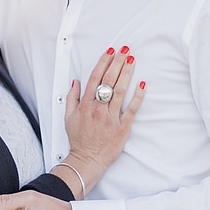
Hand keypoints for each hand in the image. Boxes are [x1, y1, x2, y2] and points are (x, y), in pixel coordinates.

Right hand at [58, 46, 144, 194]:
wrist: (87, 160)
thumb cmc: (79, 141)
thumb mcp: (68, 118)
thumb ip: (72, 98)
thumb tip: (75, 82)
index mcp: (85, 105)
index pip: (95, 78)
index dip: (103, 62)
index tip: (109, 51)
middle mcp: (98, 109)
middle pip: (109, 80)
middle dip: (117, 62)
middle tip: (124, 50)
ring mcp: (111, 117)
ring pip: (120, 91)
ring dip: (126, 73)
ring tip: (132, 60)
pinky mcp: (122, 127)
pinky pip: (131, 109)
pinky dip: (137, 96)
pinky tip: (142, 85)